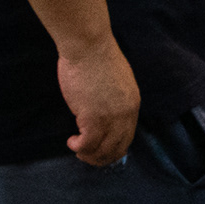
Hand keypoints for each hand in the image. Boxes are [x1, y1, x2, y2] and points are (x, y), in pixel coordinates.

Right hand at [58, 39, 140, 165]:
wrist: (89, 46)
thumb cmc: (97, 58)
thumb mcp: (117, 82)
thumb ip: (115, 100)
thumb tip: (105, 112)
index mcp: (133, 104)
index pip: (127, 137)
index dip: (113, 148)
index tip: (100, 150)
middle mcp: (126, 114)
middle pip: (118, 148)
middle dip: (101, 157)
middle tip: (86, 155)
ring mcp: (111, 118)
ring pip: (103, 150)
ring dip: (88, 155)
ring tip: (77, 149)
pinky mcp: (93, 118)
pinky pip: (87, 144)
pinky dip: (78, 147)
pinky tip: (71, 141)